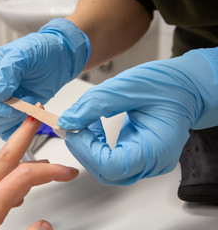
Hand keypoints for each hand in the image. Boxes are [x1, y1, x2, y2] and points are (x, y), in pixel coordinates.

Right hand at [0, 18, 89, 139]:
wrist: (58, 60)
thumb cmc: (39, 51)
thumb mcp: (24, 53)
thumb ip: (9, 70)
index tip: (10, 102)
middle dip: (1, 115)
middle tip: (23, 106)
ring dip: (12, 121)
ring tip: (32, 105)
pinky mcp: (11, 117)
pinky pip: (7, 131)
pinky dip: (19, 130)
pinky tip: (32, 117)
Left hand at [0, 113, 78, 228]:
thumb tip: (45, 226)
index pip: (23, 176)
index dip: (50, 171)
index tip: (68, 172)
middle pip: (4, 157)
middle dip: (22, 133)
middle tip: (35, 116)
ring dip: (18, 155)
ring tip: (36, 148)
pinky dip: (9, 176)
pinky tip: (18, 186)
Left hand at [57, 47, 217, 184]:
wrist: (187, 88)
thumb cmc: (168, 85)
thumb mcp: (128, 87)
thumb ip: (96, 104)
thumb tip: (68, 120)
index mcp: (156, 148)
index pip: (112, 165)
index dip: (87, 150)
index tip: (73, 130)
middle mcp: (153, 162)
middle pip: (107, 172)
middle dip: (84, 150)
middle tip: (73, 127)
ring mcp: (146, 162)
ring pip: (107, 169)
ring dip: (89, 149)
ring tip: (84, 124)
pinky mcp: (139, 157)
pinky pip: (112, 160)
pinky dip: (97, 146)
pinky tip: (95, 127)